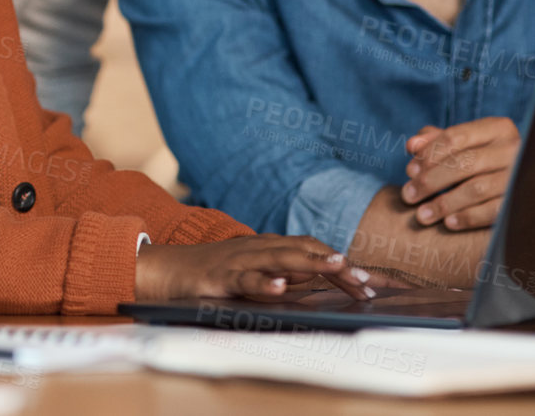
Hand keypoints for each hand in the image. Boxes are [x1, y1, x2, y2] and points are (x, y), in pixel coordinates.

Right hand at [135, 234, 374, 302]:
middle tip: (367, 281)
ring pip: (281, 258)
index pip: (313, 250)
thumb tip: (318, 280)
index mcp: (269, 247)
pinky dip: (263, 282)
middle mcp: (259, 248)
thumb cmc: (212, 273)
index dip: (341, 263)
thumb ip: (284, 272)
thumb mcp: (253, 272)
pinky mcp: (220, 276)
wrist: (164, 268)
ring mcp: (240, 260)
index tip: (370, 283)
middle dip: (337, 264)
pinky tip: (279, 287)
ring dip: (311, 261)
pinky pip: (244, 278)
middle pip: (305, 250)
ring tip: (338, 267)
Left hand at [402, 117, 519, 230]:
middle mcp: (514, 149)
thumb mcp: (464, 146)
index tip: (409, 171)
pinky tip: (448, 224)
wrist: (528, 186)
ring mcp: (521, 176)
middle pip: (464, 163)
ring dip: (444, 203)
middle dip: (431, 180)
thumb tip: (412, 145)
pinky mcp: (525, 202)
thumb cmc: (483, 161)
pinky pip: (493, 211)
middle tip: (408, 196)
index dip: (428, 154)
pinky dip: (468, 218)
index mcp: (498, 128)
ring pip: (476, 188)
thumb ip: (435, 142)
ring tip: (421, 215)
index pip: (455, 137)